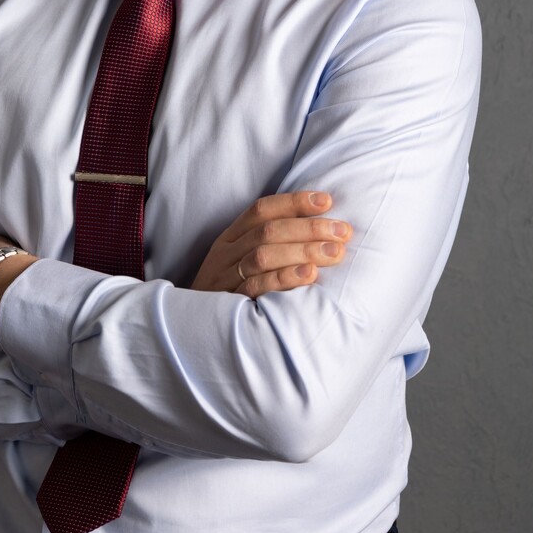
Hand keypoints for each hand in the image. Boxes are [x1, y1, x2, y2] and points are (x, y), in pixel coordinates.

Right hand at [190, 191, 351, 297]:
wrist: (189, 331)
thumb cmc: (225, 294)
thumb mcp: (236, 263)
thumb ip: (267, 247)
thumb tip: (317, 232)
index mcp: (229, 238)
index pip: (261, 210)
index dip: (294, 202)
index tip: (327, 201)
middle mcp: (226, 254)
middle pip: (268, 231)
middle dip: (309, 228)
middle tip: (343, 232)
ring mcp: (225, 278)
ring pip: (263, 255)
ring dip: (303, 250)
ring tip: (335, 252)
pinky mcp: (230, 304)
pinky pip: (256, 287)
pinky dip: (284, 278)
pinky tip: (310, 276)